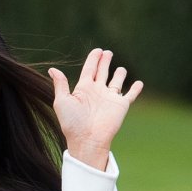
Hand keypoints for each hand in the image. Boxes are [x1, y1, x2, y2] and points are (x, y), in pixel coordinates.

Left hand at [49, 48, 143, 169]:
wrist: (87, 139)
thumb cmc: (72, 122)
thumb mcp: (62, 101)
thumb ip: (60, 84)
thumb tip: (52, 69)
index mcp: (83, 89)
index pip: (89, 69)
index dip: (93, 59)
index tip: (97, 50)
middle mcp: (97, 91)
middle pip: (102, 72)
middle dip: (105, 62)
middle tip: (107, 52)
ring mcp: (110, 98)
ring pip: (116, 82)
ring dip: (120, 74)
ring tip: (121, 68)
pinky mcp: (121, 106)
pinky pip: (130, 94)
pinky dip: (136, 89)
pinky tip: (139, 83)